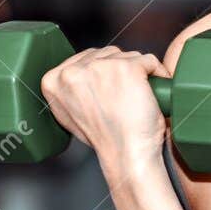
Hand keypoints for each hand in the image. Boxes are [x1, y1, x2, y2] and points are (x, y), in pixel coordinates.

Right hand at [40, 46, 168, 172]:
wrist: (126, 155)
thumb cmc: (106, 138)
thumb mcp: (71, 112)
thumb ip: (70, 90)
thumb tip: (79, 73)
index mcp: (52, 81)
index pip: (85, 58)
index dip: (103, 74)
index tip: (111, 91)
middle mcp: (72, 71)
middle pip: (107, 54)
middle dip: (120, 71)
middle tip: (125, 98)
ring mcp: (100, 67)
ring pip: (128, 56)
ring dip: (139, 73)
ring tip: (137, 98)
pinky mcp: (127, 68)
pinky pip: (150, 60)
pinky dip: (158, 74)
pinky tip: (153, 93)